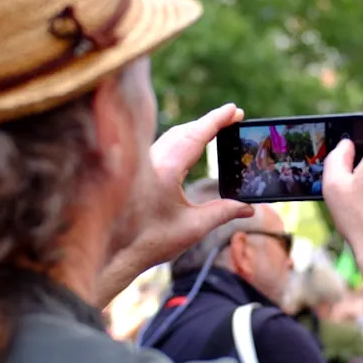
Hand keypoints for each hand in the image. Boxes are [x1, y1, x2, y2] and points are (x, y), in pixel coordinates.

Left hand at [112, 104, 253, 270]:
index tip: (234, 110)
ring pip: (173, 136)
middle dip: (210, 122)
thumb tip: (248, 208)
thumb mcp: (194, 227)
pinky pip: (164, 146)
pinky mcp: (138, 171)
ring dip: (195, 130)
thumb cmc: (150, 241)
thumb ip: (223, 213)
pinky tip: (190, 147)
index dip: (218, 120)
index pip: (197, 135)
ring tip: (217, 129)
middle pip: (185, 130)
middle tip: (232, 118)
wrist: (114, 252)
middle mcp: (152, 160)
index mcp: (166, 169)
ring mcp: (143, 164)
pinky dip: (181, 140)